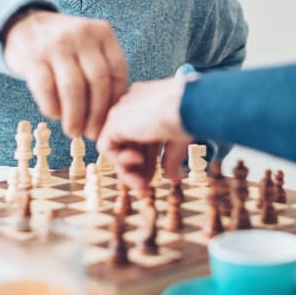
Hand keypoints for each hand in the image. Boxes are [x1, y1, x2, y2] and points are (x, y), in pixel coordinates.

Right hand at [1, 10, 127, 139]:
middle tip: (92, 133)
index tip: (110, 122)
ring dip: (75, 117)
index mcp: (102, 33)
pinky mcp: (32, 57)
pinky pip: (46, 89)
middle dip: (97, 114)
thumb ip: (103, 69)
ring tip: (74, 132)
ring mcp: (56, 45)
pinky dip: (53, 108)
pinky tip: (55, 115)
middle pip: (97, 82)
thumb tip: (113, 115)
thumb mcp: (89, 45)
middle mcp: (81, 35)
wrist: (24, 25)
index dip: (115, 101)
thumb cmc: (65, 46)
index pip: (118, 72)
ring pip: (73, 89)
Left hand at [96, 78, 190, 194]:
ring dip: (127, 171)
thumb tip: (172, 177)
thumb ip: (170, 158)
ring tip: (140, 184)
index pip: (142, 138)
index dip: (147, 161)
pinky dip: (119, 160)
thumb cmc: (188, 117)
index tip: (154, 177)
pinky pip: (107, 146)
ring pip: (117, 148)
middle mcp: (134, 106)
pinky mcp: (114, 120)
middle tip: (144, 188)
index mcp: (149, 105)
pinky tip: (137, 163)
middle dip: (137, 170)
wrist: (187, 107)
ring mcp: (123, 112)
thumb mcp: (178, 141)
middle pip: (128, 145)